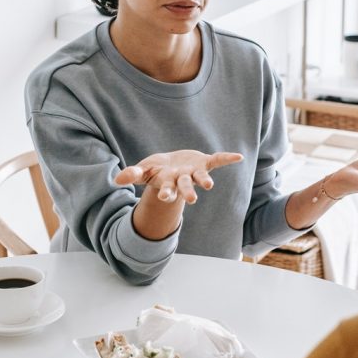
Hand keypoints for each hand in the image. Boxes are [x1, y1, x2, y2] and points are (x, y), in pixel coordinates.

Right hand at [114, 150, 242, 203]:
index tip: (164, 197)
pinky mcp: (204, 163)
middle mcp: (182, 180)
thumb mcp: (143, 171)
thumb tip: (117, 180)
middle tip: (192, 199)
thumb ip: (133, 174)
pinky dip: (227, 158)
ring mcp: (194, 172)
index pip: (166, 189)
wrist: (172, 166)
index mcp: (168, 183)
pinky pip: (217, 160)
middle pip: (184, 187)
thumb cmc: (156, 170)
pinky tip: (239, 157)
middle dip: (187, 192)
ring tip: (209, 185)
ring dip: (204, 180)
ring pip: (200, 177)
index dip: (166, 193)